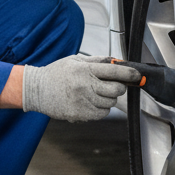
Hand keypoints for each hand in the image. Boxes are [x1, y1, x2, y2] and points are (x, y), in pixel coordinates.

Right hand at [22, 55, 140, 122]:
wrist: (37, 90)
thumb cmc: (56, 74)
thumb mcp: (75, 60)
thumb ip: (97, 61)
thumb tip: (116, 61)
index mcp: (84, 70)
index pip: (114, 71)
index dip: (129, 74)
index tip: (137, 76)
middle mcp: (85, 85)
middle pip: (116, 90)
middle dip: (118, 87)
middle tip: (112, 85)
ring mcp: (82, 101)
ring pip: (109, 103)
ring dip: (107, 99)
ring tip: (95, 93)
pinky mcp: (80, 113)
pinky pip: (101, 113)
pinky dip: (100, 109)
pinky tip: (90, 102)